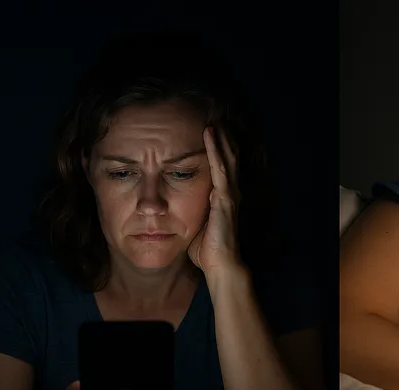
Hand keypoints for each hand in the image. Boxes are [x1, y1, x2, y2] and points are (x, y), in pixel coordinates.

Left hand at [188, 126, 241, 277]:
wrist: (221, 265)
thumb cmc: (206, 250)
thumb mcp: (192, 224)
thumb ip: (187, 212)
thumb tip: (169, 208)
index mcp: (222, 198)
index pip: (222, 167)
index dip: (218, 149)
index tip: (209, 130)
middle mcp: (229, 192)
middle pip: (229, 157)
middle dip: (222, 137)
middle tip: (215, 116)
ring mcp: (229, 193)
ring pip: (227, 157)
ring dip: (220, 137)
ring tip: (213, 118)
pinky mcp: (225, 198)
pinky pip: (220, 168)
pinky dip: (215, 149)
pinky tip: (209, 134)